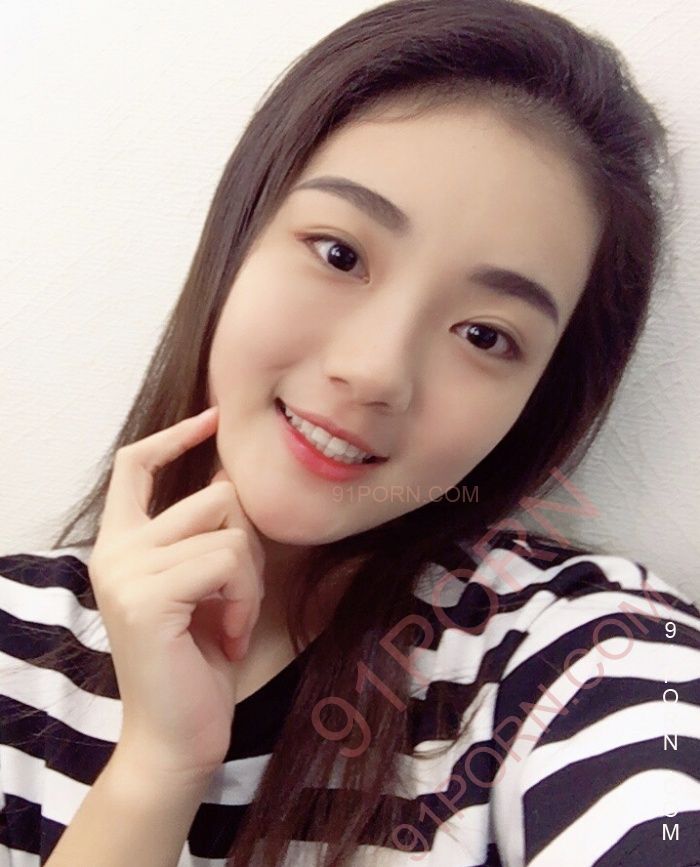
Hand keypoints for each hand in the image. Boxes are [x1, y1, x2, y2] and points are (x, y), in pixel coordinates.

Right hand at [88, 406, 265, 779]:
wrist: (176, 737)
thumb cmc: (196, 661)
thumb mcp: (201, 585)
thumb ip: (203, 535)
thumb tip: (230, 477)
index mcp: (122, 544)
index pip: (134, 466)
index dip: (175, 436)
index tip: (213, 417)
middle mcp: (114, 550)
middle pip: (215, 495)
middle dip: (249, 546)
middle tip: (239, 598)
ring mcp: (125, 571)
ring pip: (229, 529)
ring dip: (250, 580)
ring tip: (231, 621)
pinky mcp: (147, 596)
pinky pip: (228, 561)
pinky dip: (245, 600)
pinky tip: (228, 637)